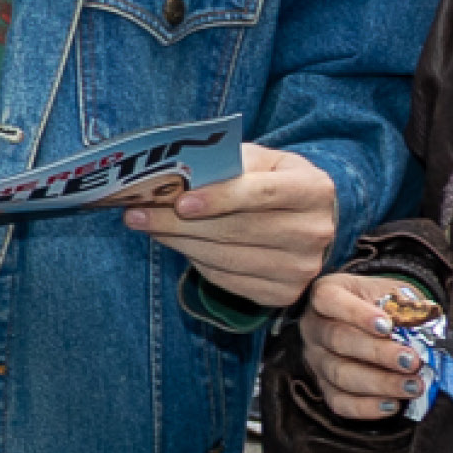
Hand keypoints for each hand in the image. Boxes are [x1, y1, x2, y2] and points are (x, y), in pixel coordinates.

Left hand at [123, 142, 338, 303]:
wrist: (305, 218)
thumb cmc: (272, 180)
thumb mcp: (258, 159)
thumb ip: (224, 163)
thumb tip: (172, 176)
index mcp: (314, 189)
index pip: (262, 194)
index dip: (220, 198)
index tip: (181, 201)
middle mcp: (314, 232)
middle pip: (238, 230)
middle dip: (180, 222)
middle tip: (137, 213)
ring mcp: (301, 268)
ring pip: (227, 259)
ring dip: (179, 242)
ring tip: (146, 225)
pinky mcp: (283, 293)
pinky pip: (227, 279)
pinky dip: (196, 261)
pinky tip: (177, 243)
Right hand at [294, 268, 431, 424]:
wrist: (376, 320)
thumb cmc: (384, 303)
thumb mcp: (393, 291)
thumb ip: (403, 304)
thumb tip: (421, 322)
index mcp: (326, 293)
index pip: (330, 300)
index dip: (356, 314)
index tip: (387, 326)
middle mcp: (314, 326)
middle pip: (338, 340)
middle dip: (378, 353)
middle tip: (411, 362)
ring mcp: (316, 358)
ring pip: (340, 374)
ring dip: (379, 383)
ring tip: (411, 386)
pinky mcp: (324, 385)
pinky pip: (339, 401)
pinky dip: (366, 407)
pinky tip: (392, 405)